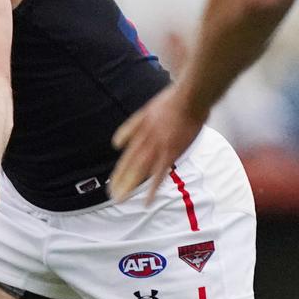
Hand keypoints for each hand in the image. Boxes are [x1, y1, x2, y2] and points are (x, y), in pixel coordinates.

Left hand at [109, 84, 206, 202]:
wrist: (188, 97)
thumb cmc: (170, 101)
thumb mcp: (144, 111)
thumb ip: (129, 128)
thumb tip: (115, 144)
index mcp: (139, 133)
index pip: (126, 156)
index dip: (119, 171)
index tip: (112, 183)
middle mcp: (145, 141)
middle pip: (129, 165)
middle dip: (119, 181)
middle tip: (110, 196)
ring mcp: (157, 147)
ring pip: (139, 171)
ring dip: (129, 186)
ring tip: (120, 199)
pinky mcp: (171, 152)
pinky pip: (160, 175)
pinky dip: (152, 189)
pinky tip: (147, 201)